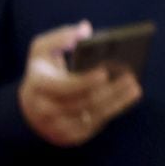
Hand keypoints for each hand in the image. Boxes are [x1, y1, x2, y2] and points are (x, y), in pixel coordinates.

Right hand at [18, 22, 142, 146]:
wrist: (29, 106)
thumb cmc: (42, 71)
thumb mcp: (42, 50)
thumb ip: (61, 36)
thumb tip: (85, 29)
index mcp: (37, 86)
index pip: (64, 87)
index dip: (85, 81)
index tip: (105, 72)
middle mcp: (44, 110)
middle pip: (82, 103)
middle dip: (109, 91)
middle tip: (130, 77)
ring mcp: (56, 126)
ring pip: (91, 116)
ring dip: (117, 103)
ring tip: (135, 88)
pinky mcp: (68, 136)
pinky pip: (93, 125)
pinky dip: (111, 112)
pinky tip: (126, 99)